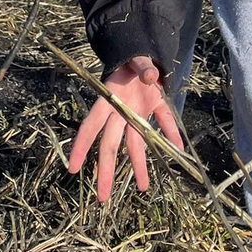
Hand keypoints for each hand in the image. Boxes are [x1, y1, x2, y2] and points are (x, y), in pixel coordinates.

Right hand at [67, 56, 184, 201]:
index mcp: (109, 100)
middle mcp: (120, 112)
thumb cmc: (130, 60)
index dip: (81, 147)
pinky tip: (178, 149)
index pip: (91, 127)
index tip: (73, 169)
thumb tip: (150, 76)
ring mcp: (137, 113)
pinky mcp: (154, 108)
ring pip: (134, 144)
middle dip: (105, 171)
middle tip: (102, 198)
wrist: (141, 54)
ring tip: (143, 187)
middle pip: (110, 146)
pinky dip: (171, 134)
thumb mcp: (135, 61)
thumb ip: (142, 67)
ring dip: (139, 165)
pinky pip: (163, 124)